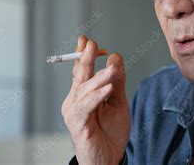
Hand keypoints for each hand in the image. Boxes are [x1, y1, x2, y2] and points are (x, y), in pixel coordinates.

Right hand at [62, 35, 130, 164]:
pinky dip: (96, 97)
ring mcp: (74, 112)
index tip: (87, 40)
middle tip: (92, 44)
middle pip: (80, 75)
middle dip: (86, 59)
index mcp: (84, 94)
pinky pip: (85, 107)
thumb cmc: (110, 133)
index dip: (83, 54)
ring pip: (84, 90)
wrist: (108, 159)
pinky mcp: (77, 124)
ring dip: (99, 78)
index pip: (82, 70)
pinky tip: (107, 89)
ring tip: (111, 71)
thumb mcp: (118, 102)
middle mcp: (75, 100)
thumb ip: (117, 81)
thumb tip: (115, 57)